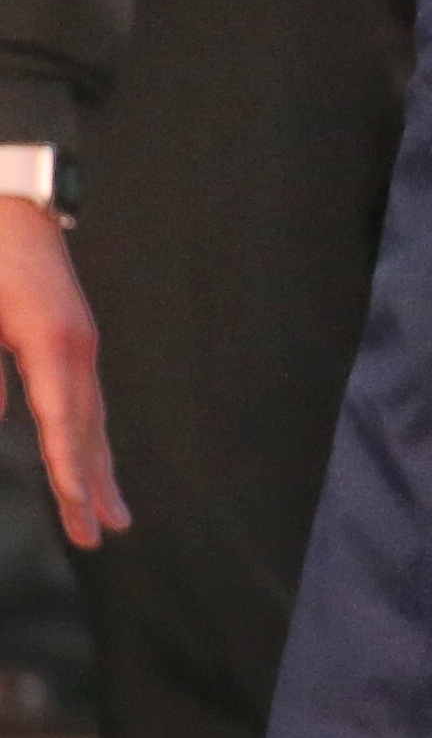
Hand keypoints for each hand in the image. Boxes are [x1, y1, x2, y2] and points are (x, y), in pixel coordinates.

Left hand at [0, 201, 118, 549]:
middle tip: (100, 536)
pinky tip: (95, 463)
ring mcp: (82, 346)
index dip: (69, 470)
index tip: (78, 510)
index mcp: (51, 344)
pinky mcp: (75, 341)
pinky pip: (88, 404)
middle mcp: (77, 350)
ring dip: (101, 470)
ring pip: (94, 421)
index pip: (63, 421)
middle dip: (92, 486)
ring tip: (112, 516)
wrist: (14, 202)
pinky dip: (93, 441)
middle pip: (89, 431)